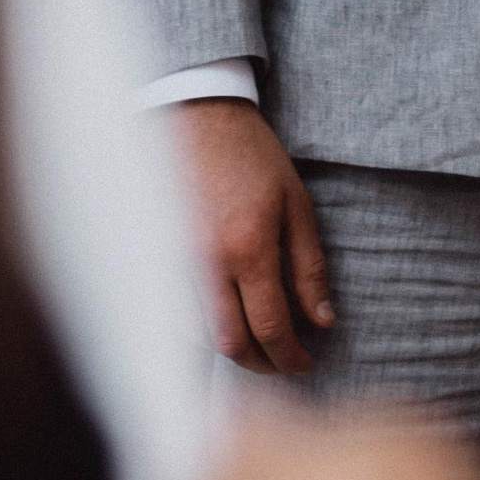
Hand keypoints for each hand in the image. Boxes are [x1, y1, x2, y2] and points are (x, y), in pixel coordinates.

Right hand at [171, 97, 333, 374]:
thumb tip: (321, 321)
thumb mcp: (296, 206)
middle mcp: (207, 264)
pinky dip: (204, 328)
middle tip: (284, 362)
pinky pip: (177, 311)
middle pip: (231, 344)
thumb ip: (309, 268)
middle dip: (261, 364)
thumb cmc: (252, 156)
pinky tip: (225, 320)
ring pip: (200, 335)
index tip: (307, 363)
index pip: (271, 328)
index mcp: (248, 249)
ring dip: (232, 349)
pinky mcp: (157, 256)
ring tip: (258, 345)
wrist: (196, 115)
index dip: (291, 357)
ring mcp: (175, 262)